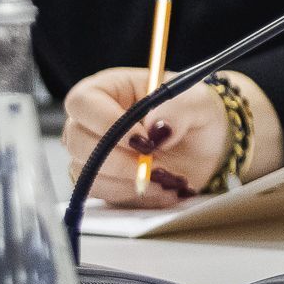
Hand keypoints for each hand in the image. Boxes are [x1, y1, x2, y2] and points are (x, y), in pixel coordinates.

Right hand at [62, 67, 282, 205]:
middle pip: (78, 142)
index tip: (143, 140)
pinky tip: (163, 188)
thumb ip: (180, 108)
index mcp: (108, 88)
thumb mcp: (198, 101)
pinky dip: (133, 194)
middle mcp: (91, 120)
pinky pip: (102, 193)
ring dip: (129, 180)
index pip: (84, 102)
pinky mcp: (101, 180)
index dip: (107, 123)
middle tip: (158, 165)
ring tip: (169, 178)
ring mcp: (91, 152)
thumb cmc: (195, 113)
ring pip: (87, 172)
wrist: (206, 146)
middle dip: (120, 160)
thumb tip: (156, 129)